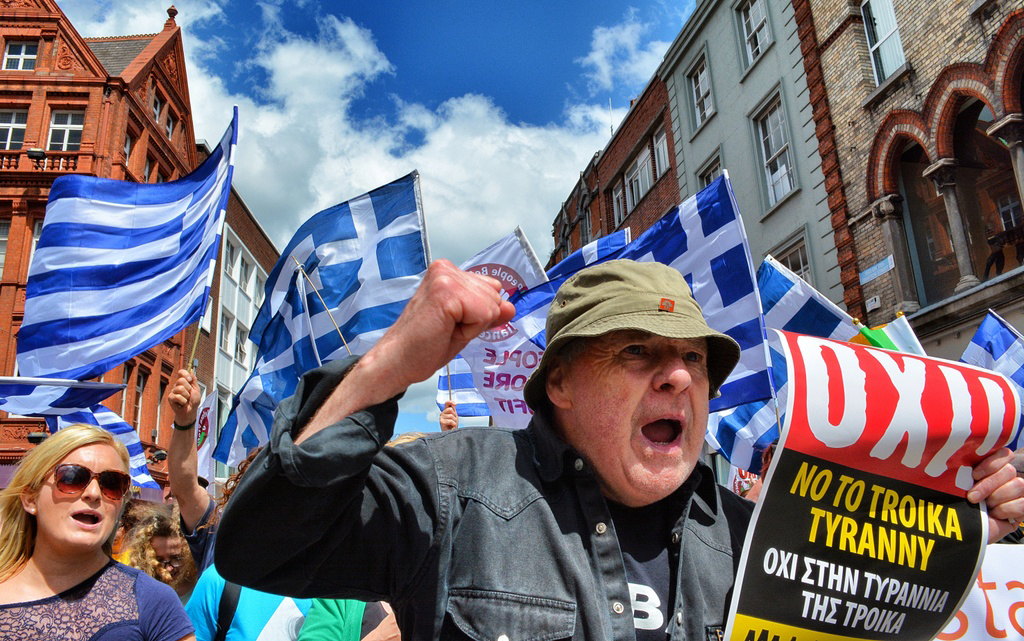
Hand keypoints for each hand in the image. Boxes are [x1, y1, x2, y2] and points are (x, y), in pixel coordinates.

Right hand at [168, 369, 200, 425]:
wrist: (191, 411)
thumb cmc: (193, 401)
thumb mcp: (196, 389)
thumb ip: (194, 380)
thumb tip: (191, 370)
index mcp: (184, 382)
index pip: (181, 372)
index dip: (185, 374)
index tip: (189, 380)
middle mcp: (177, 385)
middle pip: (181, 380)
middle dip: (188, 388)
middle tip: (189, 394)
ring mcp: (173, 391)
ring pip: (180, 388)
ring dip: (186, 396)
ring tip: (186, 400)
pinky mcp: (170, 398)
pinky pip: (177, 396)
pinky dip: (183, 401)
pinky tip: (182, 403)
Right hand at [300, 261, 513, 439]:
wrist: (396, 362)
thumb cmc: (423, 346)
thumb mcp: (464, 326)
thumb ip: (488, 314)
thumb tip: (511, 307)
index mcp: (448, 272)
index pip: (492, 290)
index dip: (479, 315)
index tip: (451, 325)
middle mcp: (446, 268)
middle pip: (495, 296)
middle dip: (478, 320)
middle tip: (446, 329)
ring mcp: (445, 277)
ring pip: (491, 305)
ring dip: (472, 326)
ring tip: (444, 330)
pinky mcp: (446, 292)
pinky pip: (483, 313)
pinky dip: (470, 330)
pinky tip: (445, 330)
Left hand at [966, 447, 1023, 542]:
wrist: (962, 531)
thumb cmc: (959, 504)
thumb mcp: (960, 483)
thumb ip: (965, 469)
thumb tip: (959, 455)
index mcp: (994, 468)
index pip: (1004, 454)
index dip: (990, 464)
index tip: (974, 475)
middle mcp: (1009, 478)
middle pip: (1009, 470)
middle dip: (988, 485)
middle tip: (972, 497)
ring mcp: (1019, 494)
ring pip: (1019, 485)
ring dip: (997, 498)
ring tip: (986, 507)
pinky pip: (1023, 503)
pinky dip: (1006, 510)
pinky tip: (996, 515)